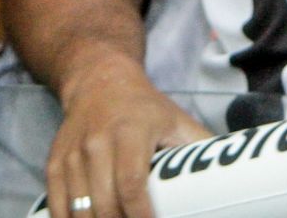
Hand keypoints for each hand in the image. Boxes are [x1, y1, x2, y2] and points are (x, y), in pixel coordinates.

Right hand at [45, 61, 211, 217]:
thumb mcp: (177, 121)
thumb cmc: (146, 109)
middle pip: (104, 202)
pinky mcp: (55, 163)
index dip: (141, 214)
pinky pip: (58, 204)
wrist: (99, 82)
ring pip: (79, 208)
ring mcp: (73, 154)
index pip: (131, 183)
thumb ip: (199, 147)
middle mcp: (97, 143)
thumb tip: (231, 171)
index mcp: (131, 132)